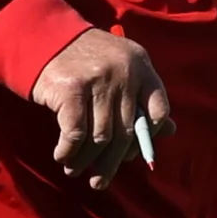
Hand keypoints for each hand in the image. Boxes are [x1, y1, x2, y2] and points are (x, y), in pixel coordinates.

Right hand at [30, 28, 173, 189]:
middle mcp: (124, 72)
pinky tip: (63, 156)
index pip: (159, 109)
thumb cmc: (88, 60)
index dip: (148, 137)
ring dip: (86, 160)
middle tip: (100, 180)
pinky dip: (68, 151)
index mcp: (141, 65)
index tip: (131, 154)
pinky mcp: (71, 89)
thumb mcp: (123, 69)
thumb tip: (169, 131)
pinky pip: (75, 134)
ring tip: (75, 170)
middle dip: (112, 161)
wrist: (47, 36)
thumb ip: (145, 98)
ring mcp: (99, 80)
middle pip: (126, 131)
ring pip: (100, 137)